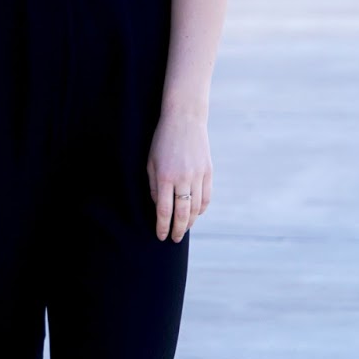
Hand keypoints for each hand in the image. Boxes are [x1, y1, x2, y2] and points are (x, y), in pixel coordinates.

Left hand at [147, 107, 211, 242]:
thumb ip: (153, 186)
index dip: (162, 226)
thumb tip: (159, 207)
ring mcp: (198, 175)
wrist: (184, 119)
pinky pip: (207, 197)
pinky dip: (202, 208)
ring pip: (197, 207)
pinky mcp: (208, 171)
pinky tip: (196, 214)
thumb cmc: (162, 140)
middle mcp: (182, 178)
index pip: (164, 210)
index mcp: (165, 177)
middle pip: (182, 213)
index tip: (161, 236)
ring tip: (184, 228)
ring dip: (191, 221)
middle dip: (178, 230)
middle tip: (174, 239)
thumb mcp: (151, 162)